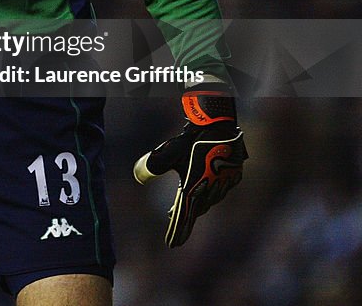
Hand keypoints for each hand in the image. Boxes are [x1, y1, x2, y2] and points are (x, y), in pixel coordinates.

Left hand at [133, 86, 247, 246]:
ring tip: (185, 210)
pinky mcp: (233, 177)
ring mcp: (225, 185)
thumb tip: (138, 177)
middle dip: (185, 220)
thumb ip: (152, 165)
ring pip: (209, 201)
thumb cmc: (192, 139)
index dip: (177, 232)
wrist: (220, 125)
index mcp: (195, 189)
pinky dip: (209, 194)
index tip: (171, 245)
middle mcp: (212, 191)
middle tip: (175, 230)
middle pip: (196, 210)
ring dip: (197, 206)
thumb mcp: (169, 152)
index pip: (184, 217)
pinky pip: (219, 191)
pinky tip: (203, 191)